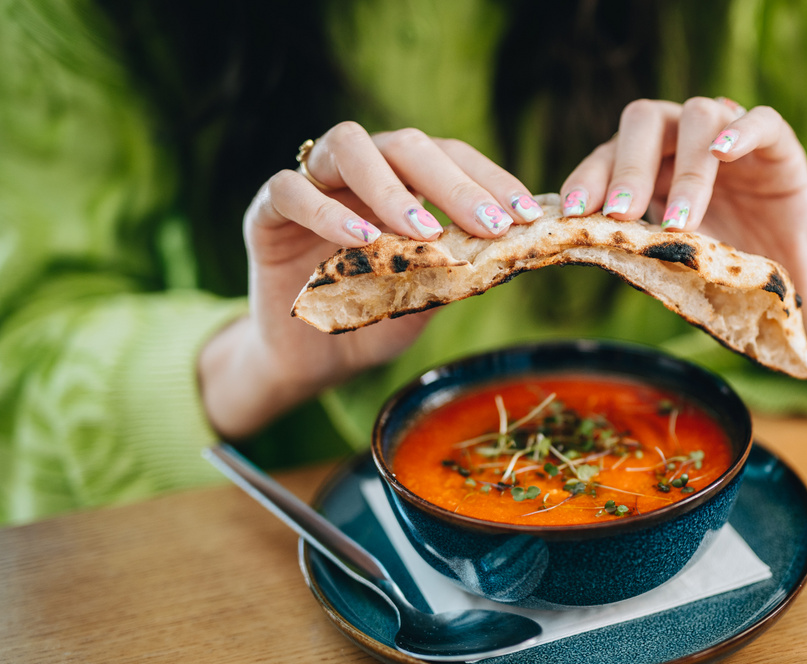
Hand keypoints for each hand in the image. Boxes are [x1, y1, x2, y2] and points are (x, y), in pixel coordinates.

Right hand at [199, 122, 545, 438]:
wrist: (311, 360)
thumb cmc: (372, 320)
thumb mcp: (425, 297)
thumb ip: (456, 269)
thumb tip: (514, 255)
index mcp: (402, 181)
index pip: (450, 158)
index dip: (490, 180)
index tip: (526, 214)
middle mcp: (359, 172)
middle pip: (406, 145)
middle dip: (453, 182)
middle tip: (490, 223)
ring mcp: (312, 183)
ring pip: (348, 146)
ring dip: (391, 187)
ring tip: (424, 231)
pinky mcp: (267, 211)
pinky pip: (290, 189)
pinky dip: (326, 211)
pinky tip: (362, 240)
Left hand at [560, 98, 806, 356]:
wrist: (791, 284)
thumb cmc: (725, 269)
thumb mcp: (675, 259)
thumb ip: (639, 245)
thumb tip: (585, 247)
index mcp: (651, 166)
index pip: (609, 154)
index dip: (587, 177)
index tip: (571, 212)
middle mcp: (685, 142)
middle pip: (645, 121)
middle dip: (628, 167)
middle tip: (620, 214)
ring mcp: (732, 140)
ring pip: (699, 116)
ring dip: (686, 170)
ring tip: (679, 221)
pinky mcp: (779, 147)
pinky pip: (762, 120)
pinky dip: (742, 130)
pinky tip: (723, 152)